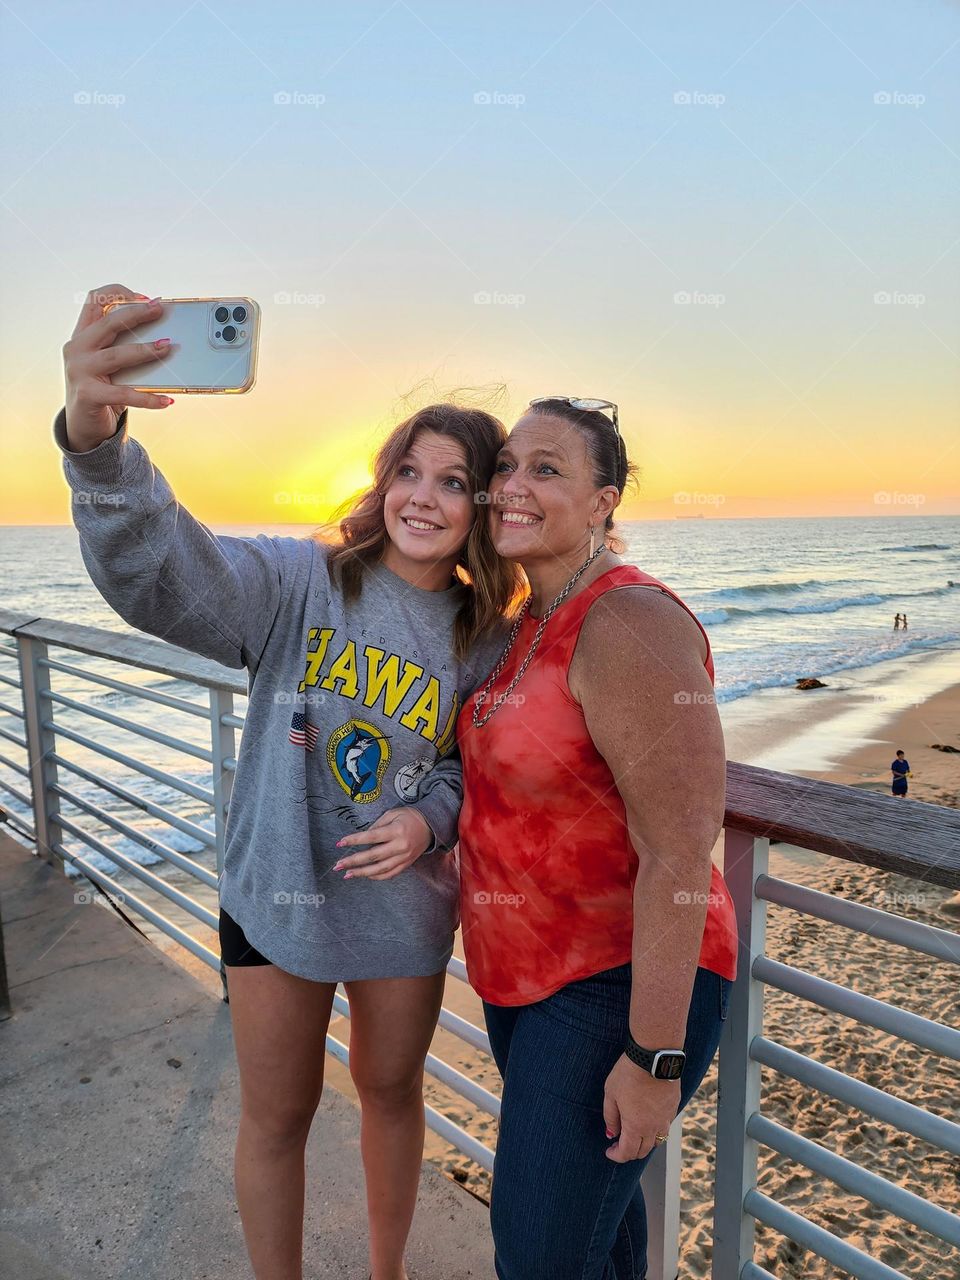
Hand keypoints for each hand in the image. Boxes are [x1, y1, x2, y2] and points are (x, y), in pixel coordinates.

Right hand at [62, 284, 174, 450]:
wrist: (83, 427)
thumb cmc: (104, 389)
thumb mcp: (109, 364)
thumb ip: (124, 347)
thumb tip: (164, 339)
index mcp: (82, 335)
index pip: (93, 300)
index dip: (117, 293)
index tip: (143, 297)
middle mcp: (77, 349)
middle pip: (108, 323)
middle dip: (137, 314)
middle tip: (160, 309)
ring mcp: (79, 371)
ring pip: (117, 355)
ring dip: (145, 350)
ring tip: (168, 347)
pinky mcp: (88, 395)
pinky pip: (124, 394)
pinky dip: (148, 398)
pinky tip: (167, 400)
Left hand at [331, 808, 433, 880]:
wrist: (431, 826)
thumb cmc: (409, 817)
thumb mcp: (392, 814)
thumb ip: (377, 825)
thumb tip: (362, 837)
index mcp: (396, 831)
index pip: (371, 837)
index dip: (354, 840)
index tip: (340, 843)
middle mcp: (400, 846)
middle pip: (373, 856)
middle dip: (353, 861)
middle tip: (338, 865)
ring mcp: (404, 857)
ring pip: (380, 869)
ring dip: (362, 873)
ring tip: (347, 874)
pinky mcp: (406, 864)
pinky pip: (390, 874)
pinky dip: (376, 877)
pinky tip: (365, 876)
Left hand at [602, 1053, 679, 1162]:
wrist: (654, 1057)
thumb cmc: (629, 1073)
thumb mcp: (611, 1093)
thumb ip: (610, 1117)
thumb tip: (611, 1133)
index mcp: (635, 1127)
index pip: (627, 1153)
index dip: (616, 1156)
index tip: (609, 1151)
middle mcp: (653, 1127)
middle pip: (643, 1151)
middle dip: (629, 1151)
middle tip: (619, 1143)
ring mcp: (666, 1118)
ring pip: (657, 1141)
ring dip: (644, 1142)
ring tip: (634, 1132)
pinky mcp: (674, 1107)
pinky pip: (665, 1126)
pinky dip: (656, 1129)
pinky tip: (648, 1118)